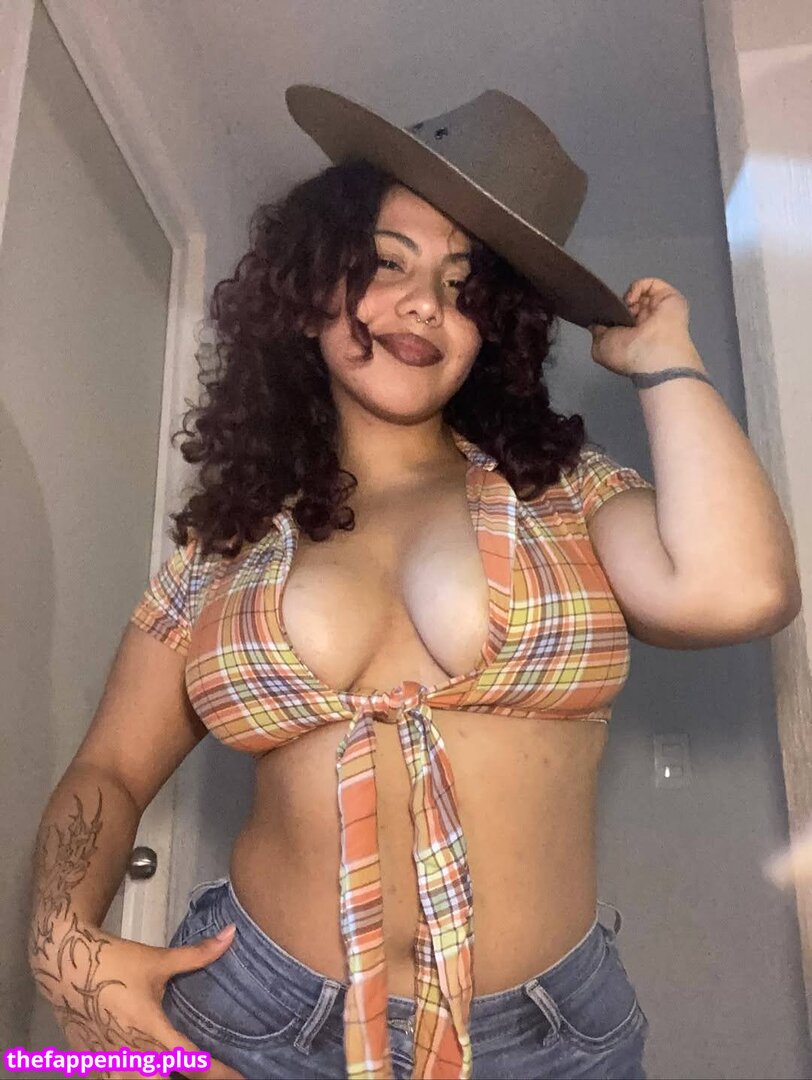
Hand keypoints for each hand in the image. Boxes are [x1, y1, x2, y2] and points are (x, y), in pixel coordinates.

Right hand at [30, 914, 244, 1079]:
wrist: (63, 967)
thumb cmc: (115, 962)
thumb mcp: (158, 960)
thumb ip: (197, 954)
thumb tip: (232, 934)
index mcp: (150, 1030)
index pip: (191, 1061)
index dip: (218, 1073)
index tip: (239, 1078)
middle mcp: (130, 1054)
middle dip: (188, 1079)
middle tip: (209, 1073)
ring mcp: (108, 1064)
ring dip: (158, 1078)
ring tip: (173, 1069)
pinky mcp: (91, 1066)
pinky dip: (133, 1076)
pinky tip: (143, 1069)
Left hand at [587, 277, 698, 376]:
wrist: (654, 352)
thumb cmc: (630, 356)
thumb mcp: (601, 348)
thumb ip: (597, 332)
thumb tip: (594, 323)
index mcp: (632, 339)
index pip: (619, 321)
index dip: (609, 315)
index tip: (598, 313)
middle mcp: (646, 325)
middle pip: (629, 306)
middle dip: (616, 305)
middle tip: (611, 310)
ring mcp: (657, 310)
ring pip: (639, 295)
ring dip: (627, 298)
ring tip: (623, 308)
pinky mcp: (668, 297)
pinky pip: (650, 284)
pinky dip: (637, 287)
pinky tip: (631, 299)